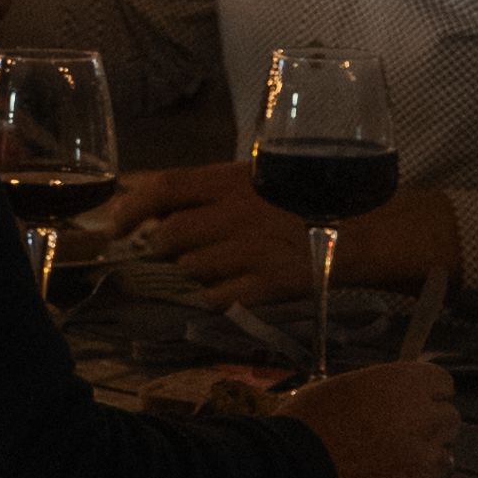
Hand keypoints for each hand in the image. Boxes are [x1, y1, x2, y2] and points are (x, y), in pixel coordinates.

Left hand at [114, 164, 460, 298]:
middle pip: (170, 238)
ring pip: (191, 269)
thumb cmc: (305, 198)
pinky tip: (230, 288)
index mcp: (229, 180)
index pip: (162, 188)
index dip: (129, 209)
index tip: (114, 227)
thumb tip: (150, 200)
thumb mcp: (254, 179)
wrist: (364, 229)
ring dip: (192, 272)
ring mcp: (251, 250)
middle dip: (162, 250)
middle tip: (171, 253)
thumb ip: (208, 189)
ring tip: (214, 265)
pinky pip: (218, 297)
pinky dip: (215, 296)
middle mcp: (234, 213)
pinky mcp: (269, 283)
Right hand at [285, 357, 459, 477]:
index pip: (442, 384)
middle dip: (429, 427)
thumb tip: (399, 400)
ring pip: (441, 461)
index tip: (412, 404)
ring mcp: (425, 468)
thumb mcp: (339, 390)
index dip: (426, 394)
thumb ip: (380, 392)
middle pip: (449, 421)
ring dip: (420, 463)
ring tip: (381, 469)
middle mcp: (425, 423)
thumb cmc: (305, 428)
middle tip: (396, 437)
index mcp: (404, 387)